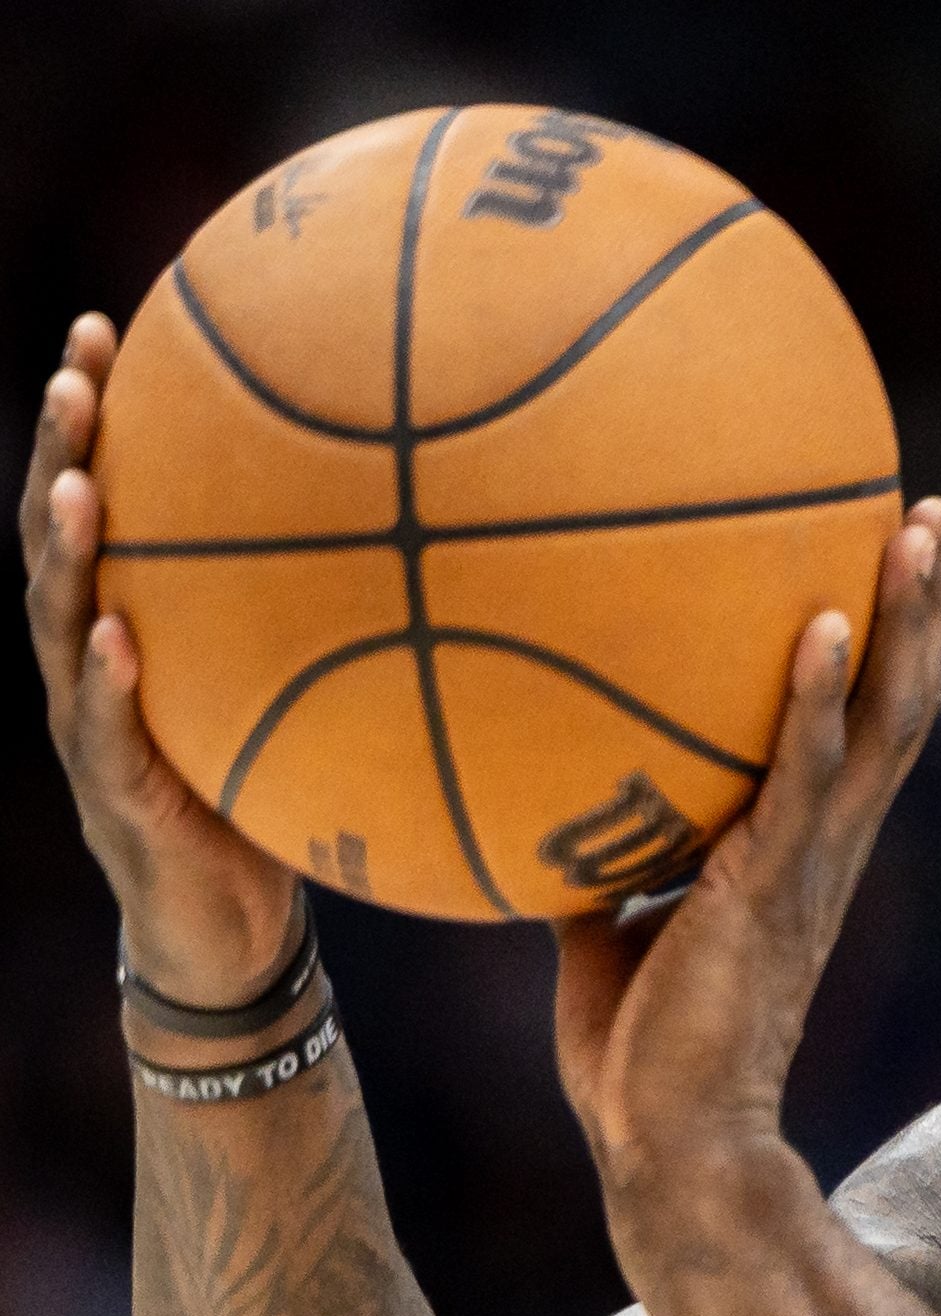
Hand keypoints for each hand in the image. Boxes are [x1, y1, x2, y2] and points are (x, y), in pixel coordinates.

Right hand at [21, 313, 297, 1008]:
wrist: (228, 926)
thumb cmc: (267, 786)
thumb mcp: (295, 685)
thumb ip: (326, 614)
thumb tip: (441, 524)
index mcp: (133, 617)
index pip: (104, 495)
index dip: (94, 414)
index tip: (107, 323)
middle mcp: (93, 656)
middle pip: (59, 534)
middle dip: (61, 449)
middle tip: (75, 371)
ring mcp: (88, 724)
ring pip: (56, 621)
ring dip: (65, 550)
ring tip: (78, 485)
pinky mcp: (115, 792)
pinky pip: (103, 731)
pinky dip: (104, 682)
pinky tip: (111, 637)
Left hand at [553, 496, 940, 1208]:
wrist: (670, 1144)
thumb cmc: (645, 1052)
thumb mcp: (609, 934)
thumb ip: (601, 863)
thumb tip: (541, 805)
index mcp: (806, 849)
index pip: (867, 727)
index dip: (890, 645)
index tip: (888, 556)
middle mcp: (831, 843)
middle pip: (906, 701)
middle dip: (927, 606)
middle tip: (933, 510)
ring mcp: (812, 862)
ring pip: (888, 721)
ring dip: (910, 620)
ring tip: (919, 527)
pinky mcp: (770, 886)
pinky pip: (805, 775)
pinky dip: (817, 697)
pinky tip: (820, 621)